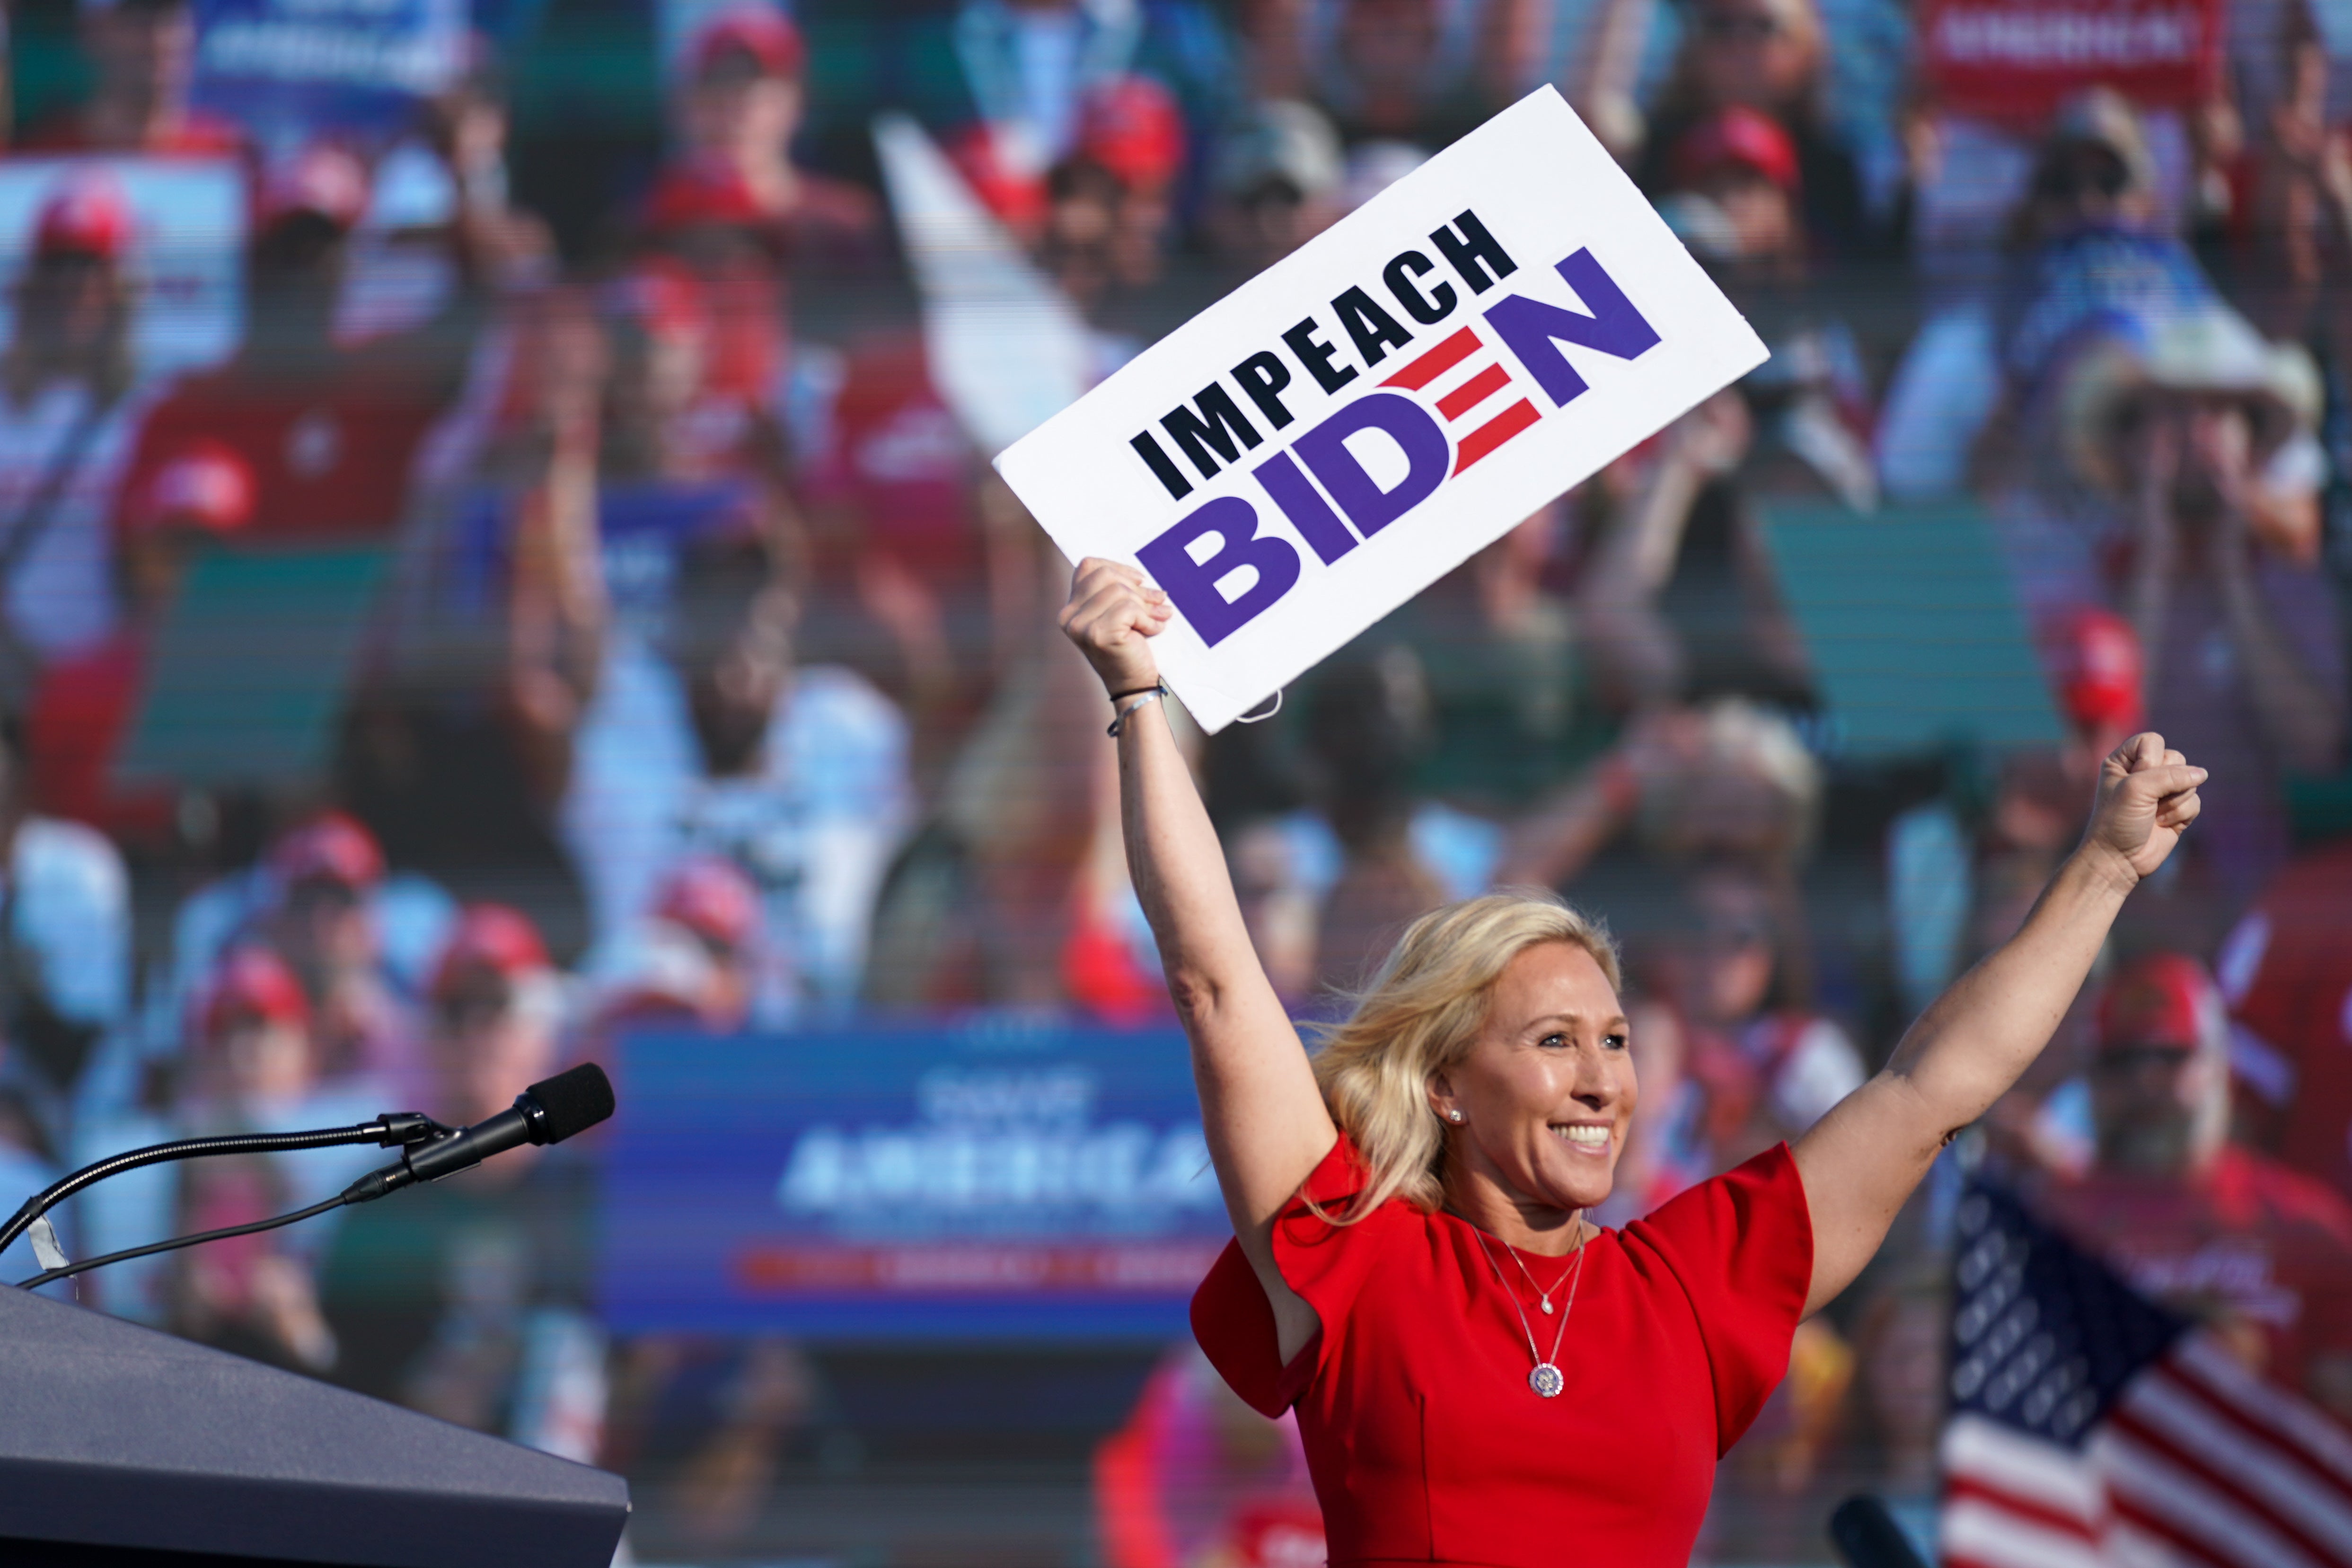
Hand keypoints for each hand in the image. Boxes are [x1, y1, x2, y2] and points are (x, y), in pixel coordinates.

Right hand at [1058, 557, 1170, 695]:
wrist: (1133, 686)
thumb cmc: (1128, 648)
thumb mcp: (1118, 614)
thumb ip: (1117, 593)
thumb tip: (1140, 576)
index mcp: (1070, 608)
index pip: (1088, 566)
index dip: (1117, 567)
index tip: (1139, 581)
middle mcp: (1068, 615)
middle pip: (1106, 575)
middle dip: (1137, 587)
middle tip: (1157, 601)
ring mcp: (1080, 626)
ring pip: (1119, 591)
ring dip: (1146, 604)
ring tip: (1158, 616)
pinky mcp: (1098, 634)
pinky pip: (1129, 609)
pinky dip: (1148, 618)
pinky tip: (1154, 629)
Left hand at [2080, 732, 2205, 886]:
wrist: (2119, 859)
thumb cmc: (2118, 822)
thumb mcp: (2137, 789)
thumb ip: (2170, 775)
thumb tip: (2201, 774)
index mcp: (2123, 760)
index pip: (2152, 740)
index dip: (2151, 759)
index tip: (2135, 782)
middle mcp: (2143, 772)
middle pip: (2176, 758)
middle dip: (2165, 783)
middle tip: (2145, 802)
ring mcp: (2162, 791)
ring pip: (2189, 780)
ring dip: (2172, 802)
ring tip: (2152, 816)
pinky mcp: (2177, 809)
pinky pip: (2195, 801)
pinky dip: (2181, 814)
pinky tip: (2162, 825)